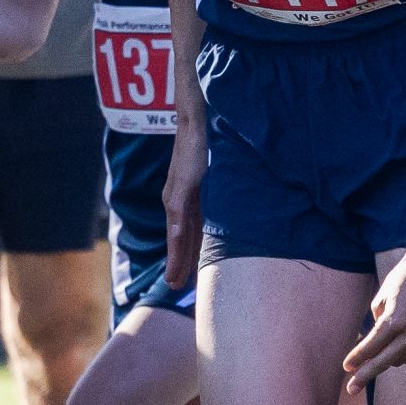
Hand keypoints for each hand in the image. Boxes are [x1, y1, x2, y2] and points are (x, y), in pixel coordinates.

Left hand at [161, 112, 205, 291]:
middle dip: (179, 264)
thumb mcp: (211, 177)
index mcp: (184, 201)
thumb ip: (217, 197)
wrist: (198, 116)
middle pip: (179, 239)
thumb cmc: (207, 144)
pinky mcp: (183, 182)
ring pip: (178, 231)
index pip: (186, 236)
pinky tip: (179, 241)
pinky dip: (180, 228)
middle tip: (176, 288)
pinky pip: (182, 210)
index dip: (185, 258)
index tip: (182, 281)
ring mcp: (178, 192)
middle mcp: (177, 200)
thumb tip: (231, 213)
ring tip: (174, 278)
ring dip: (176, 255)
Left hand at [343, 244, 405, 386]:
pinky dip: (405, 352)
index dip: (356, 359)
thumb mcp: (381, 299)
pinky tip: (404, 339)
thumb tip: (369, 349)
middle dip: (364, 375)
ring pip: (399, 361)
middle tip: (351, 388)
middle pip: (383, 363)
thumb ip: (375, 326)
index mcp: (394, 321)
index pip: (370, 348)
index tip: (346, 369)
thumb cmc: (403, 280)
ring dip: (388, 357)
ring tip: (386, 342)